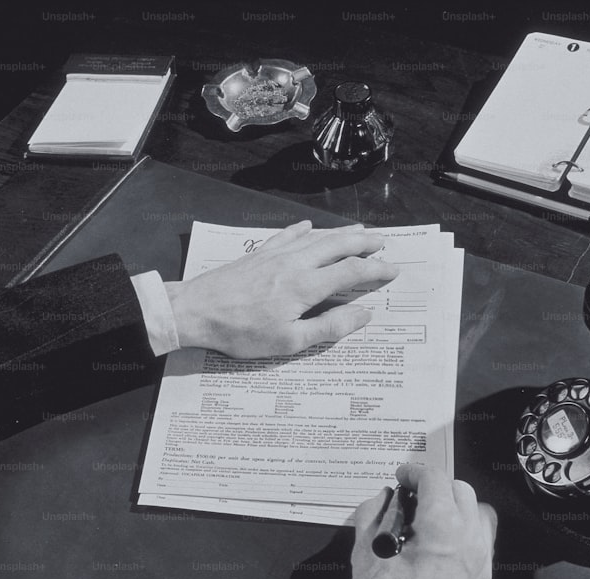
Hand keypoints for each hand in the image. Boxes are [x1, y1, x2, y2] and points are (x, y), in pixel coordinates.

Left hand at [164, 220, 398, 357]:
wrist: (196, 311)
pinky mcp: (258, 254)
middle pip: (337, 246)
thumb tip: (363, 314)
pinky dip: (303, 230)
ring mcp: (275, 255)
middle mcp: (295, 263)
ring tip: (358, 230)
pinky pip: (287, 235)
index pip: (352, 271)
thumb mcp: (288, 342)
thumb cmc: (241, 333)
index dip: (376, 270)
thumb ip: (329, 327)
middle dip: (364, 242)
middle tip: (383, 242)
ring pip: (316, 237)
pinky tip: (309, 226)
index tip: (393, 270)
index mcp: (306, 286)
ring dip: (340, 233)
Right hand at [348, 464, 496, 578]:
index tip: (403, 477)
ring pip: (480, 514)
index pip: (435, 479)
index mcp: (443, 531)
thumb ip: (373, 515)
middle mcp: (470, 544)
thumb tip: (381, 500)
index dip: (414, 472)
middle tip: (411, 494)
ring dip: (456, 507)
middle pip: (462, 491)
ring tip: (430, 516)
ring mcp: (481, 566)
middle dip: (436, 486)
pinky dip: (464, 532)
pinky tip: (440, 544)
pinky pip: (482, 543)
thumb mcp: (364, 556)